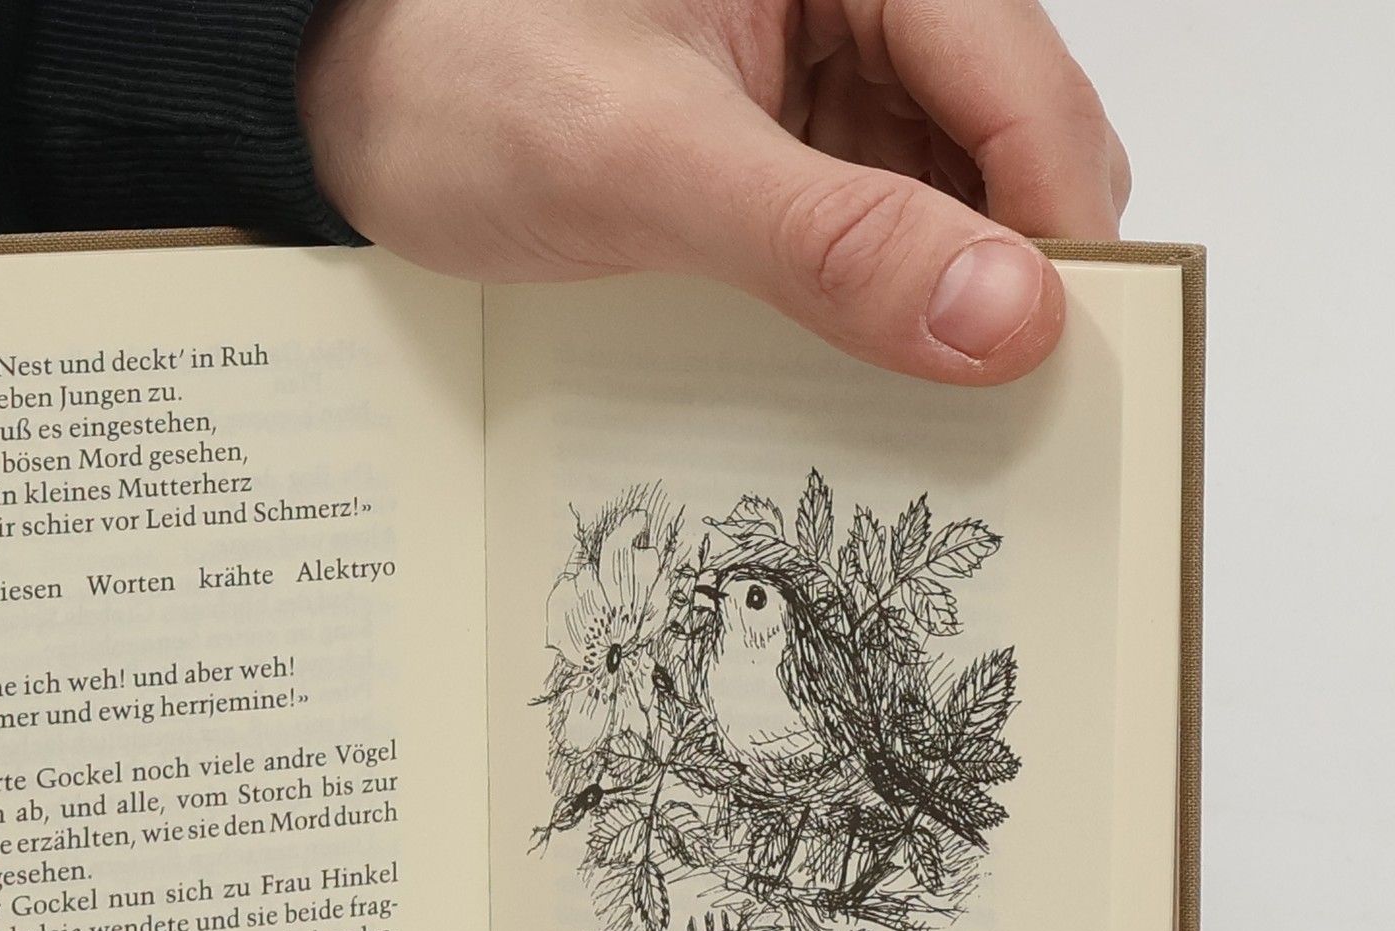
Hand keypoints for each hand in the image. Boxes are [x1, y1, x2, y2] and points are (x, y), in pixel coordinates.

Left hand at [298, 0, 1129, 383]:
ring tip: (920, 413)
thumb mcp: (641, 164)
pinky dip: (868, 308)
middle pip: (1004, 146)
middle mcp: (858, 1)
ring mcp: (820, 78)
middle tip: (990, 416)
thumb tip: (1002, 318)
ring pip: (943, 202)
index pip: (1022, 81)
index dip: (1058, 227)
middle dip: (1003, 277)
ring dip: (937, 305)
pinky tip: (851, 377)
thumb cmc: (457, 82)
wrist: (345, 106)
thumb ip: (824, 241)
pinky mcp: (776, 150)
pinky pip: (864, 233)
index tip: (1057, 366)